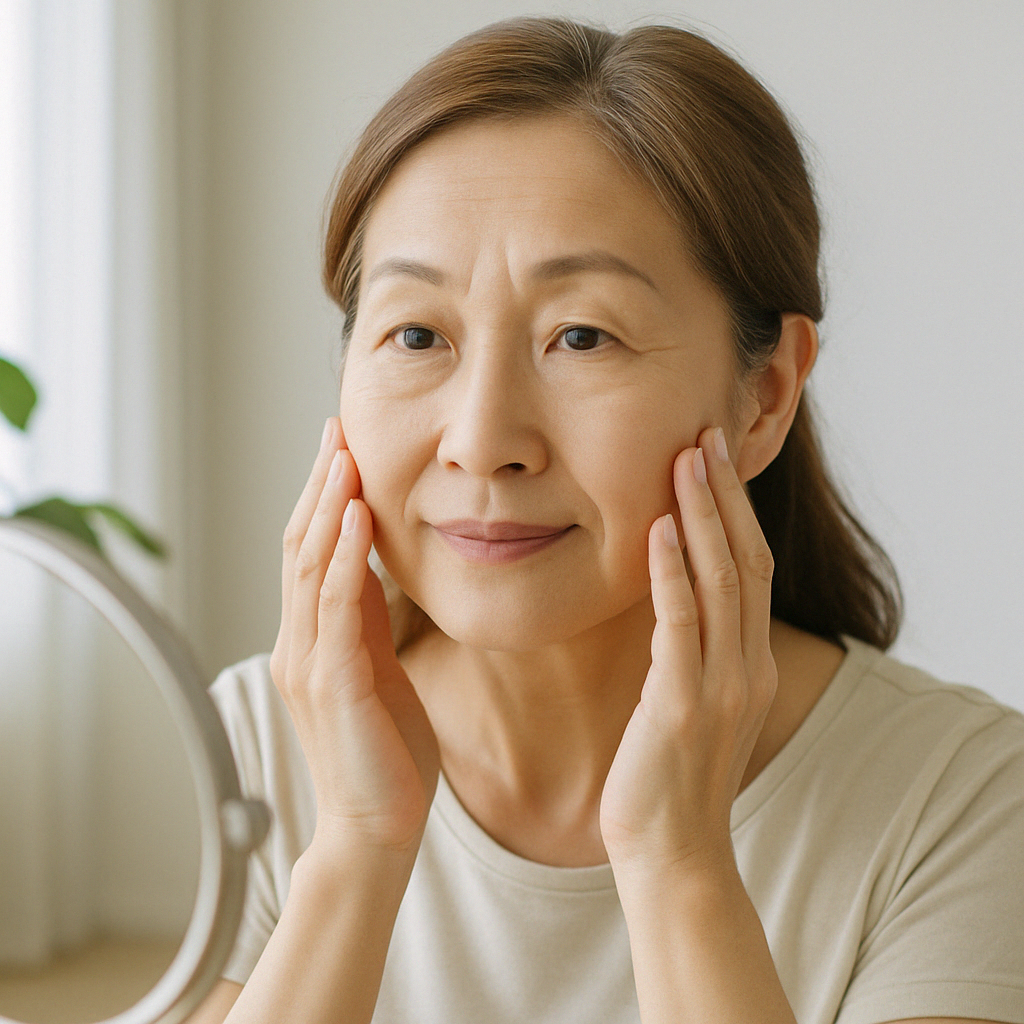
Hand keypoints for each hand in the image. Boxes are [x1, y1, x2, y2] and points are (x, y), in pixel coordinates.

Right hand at [270, 417, 438, 857]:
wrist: (376, 827)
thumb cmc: (385, 751)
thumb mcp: (379, 668)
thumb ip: (368, 619)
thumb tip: (373, 564)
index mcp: (312, 638)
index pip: (309, 551)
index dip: (322, 497)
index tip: (340, 447)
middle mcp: (299, 642)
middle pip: (300, 545)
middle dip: (319, 485)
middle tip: (336, 430)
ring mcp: (310, 662)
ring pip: (310, 567)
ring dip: (329, 508)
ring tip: (344, 457)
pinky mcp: (334, 685)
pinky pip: (337, 608)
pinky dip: (344, 559)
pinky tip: (360, 518)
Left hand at [599, 426, 777, 878]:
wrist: (671, 854)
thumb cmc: (668, 779)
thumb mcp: (687, 704)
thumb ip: (688, 653)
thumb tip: (663, 600)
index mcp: (747, 664)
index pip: (750, 569)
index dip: (735, 511)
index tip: (714, 459)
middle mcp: (744, 667)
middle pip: (745, 560)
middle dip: (726, 495)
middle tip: (706, 434)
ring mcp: (720, 685)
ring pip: (722, 580)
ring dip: (705, 515)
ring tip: (687, 458)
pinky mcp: (681, 704)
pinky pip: (681, 622)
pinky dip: (673, 571)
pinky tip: (659, 528)